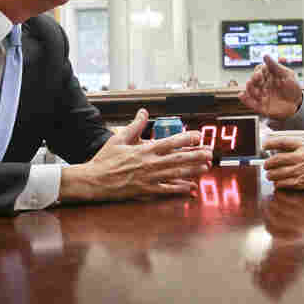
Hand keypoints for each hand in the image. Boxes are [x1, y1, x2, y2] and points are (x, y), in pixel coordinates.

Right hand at [59, 109, 212, 201]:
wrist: (94, 181)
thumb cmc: (105, 160)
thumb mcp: (119, 139)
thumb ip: (135, 125)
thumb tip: (143, 112)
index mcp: (144, 150)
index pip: (170, 142)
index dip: (186, 139)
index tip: (198, 136)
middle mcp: (149, 163)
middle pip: (178, 158)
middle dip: (196, 155)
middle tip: (210, 153)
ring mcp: (149, 178)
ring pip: (176, 174)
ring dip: (192, 170)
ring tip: (206, 167)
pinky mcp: (146, 191)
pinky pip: (166, 189)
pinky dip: (179, 188)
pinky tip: (190, 187)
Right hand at [238, 55, 302, 119]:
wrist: (298, 104)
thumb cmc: (293, 88)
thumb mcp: (287, 75)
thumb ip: (275, 66)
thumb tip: (265, 55)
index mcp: (268, 77)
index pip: (259, 71)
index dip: (258, 71)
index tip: (260, 73)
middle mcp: (263, 85)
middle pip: (254, 81)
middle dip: (253, 79)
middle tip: (257, 78)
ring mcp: (262, 96)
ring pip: (251, 91)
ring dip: (249, 88)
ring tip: (249, 84)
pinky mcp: (262, 107)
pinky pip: (252, 104)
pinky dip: (246, 100)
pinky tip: (241, 95)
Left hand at [263, 137, 303, 190]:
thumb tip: (290, 151)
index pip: (281, 141)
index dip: (270, 143)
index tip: (264, 145)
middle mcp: (301, 157)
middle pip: (276, 159)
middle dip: (268, 163)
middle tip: (266, 165)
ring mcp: (302, 171)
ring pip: (278, 173)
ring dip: (271, 175)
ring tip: (270, 176)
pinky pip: (286, 184)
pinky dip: (279, 184)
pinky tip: (279, 184)